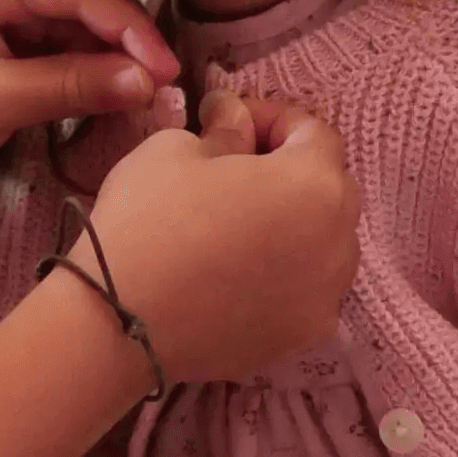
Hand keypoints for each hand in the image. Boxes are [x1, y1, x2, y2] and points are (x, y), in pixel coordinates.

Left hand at [0, 0, 179, 186]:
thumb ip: (72, 86)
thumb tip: (144, 83)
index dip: (126, 29)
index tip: (166, 68)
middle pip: (82, 0)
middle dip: (122, 44)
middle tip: (164, 86)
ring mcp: (2, 0)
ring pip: (78, 25)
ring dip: (109, 62)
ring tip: (144, 97)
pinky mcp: (7, 34)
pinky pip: (62, 47)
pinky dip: (87, 74)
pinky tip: (114, 96)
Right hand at [69, 89, 359, 382]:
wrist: (119, 325)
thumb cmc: (147, 224)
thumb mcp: (175, 150)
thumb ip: (224, 129)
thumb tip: (234, 118)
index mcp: (316, 185)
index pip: (314, 134)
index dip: (272, 119)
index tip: (230, 122)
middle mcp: (339, 244)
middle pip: (328, 191)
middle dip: (289, 172)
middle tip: (235, 171)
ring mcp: (324, 298)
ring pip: (323, 246)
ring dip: (293, 227)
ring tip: (239, 228)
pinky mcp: (301, 338)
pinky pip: (305, 292)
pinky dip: (284, 277)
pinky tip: (240, 276)